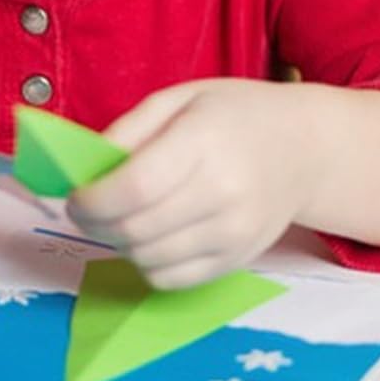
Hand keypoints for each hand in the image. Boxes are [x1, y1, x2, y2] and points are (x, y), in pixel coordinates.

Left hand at [64, 78, 326, 289]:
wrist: (303, 148)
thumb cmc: (234, 115)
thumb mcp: (178, 100)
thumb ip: (129, 131)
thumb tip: (85, 171)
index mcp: (204, 142)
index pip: (136, 188)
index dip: (93, 200)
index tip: (76, 197)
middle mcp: (223, 193)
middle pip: (137, 229)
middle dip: (95, 225)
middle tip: (86, 210)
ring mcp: (234, 233)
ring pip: (150, 260)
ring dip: (119, 245)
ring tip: (119, 220)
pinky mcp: (238, 260)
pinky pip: (173, 280)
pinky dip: (147, 265)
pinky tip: (147, 239)